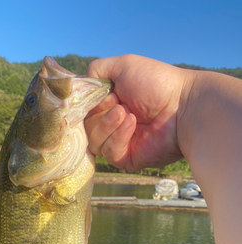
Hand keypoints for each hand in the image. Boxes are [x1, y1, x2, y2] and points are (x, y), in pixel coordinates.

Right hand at [85, 55, 192, 171]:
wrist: (183, 106)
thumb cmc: (156, 83)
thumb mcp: (123, 66)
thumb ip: (97, 70)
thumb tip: (79, 87)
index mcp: (109, 104)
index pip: (83, 111)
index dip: (87, 104)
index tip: (102, 95)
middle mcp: (111, 124)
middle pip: (85, 127)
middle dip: (99, 114)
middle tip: (119, 104)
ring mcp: (118, 142)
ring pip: (94, 141)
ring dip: (107, 125)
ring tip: (127, 113)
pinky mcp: (126, 159)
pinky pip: (109, 152)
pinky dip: (118, 136)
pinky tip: (132, 124)